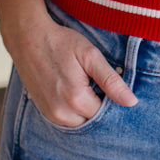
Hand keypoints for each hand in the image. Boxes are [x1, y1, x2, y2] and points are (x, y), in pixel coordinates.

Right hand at [8, 12, 137, 125]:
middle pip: (92, 120)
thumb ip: (111, 81)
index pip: (106, 113)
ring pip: (79, 121)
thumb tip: (131, 102)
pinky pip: (67, 119)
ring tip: (84, 83)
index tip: (109, 83)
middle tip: (96, 81)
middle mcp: (61, 113)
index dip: (112, 99)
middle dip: (99, 105)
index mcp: (76, 99)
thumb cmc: (61, 43)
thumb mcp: (90, 55)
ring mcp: (50, 114)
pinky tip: (73, 88)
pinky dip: (74, 109)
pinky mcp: (44, 111)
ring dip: (86, 108)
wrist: (27, 38)